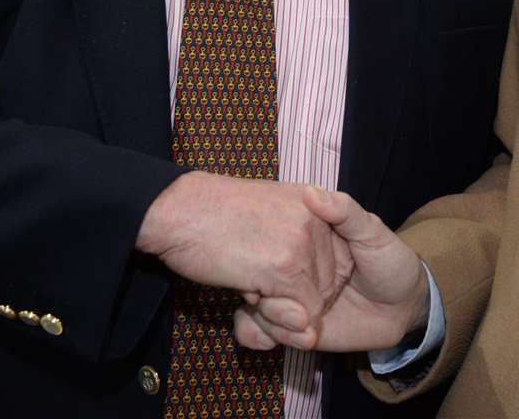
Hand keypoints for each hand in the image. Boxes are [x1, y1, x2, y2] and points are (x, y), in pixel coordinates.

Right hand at [136, 173, 352, 322]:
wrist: (180, 208)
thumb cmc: (215, 214)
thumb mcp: (269, 212)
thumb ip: (296, 242)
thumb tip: (311, 289)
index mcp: (315, 201)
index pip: (338, 260)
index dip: (310, 279)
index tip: (276, 271)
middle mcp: (318, 220)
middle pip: (328, 286)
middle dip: (295, 298)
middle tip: (256, 278)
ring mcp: (303, 243)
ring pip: (313, 305)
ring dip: (280, 309)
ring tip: (251, 280)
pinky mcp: (284, 268)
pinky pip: (297, 316)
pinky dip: (272, 317)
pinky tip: (247, 287)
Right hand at [234, 186, 428, 352]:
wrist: (404, 310)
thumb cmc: (391, 262)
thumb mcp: (372, 232)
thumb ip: (344, 212)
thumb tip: (310, 192)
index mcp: (305, 238)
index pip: (267, 238)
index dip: (259, 251)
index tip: (265, 265)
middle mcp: (293, 267)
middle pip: (255, 275)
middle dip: (259, 291)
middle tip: (278, 301)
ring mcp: (291, 296)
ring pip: (254, 305)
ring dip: (267, 318)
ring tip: (299, 324)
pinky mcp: (294, 325)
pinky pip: (260, 330)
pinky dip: (258, 335)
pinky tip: (278, 340)